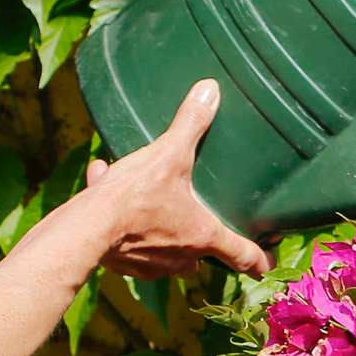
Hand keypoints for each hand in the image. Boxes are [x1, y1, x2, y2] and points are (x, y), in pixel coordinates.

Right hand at [84, 80, 271, 278]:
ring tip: (145, 194)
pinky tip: (105, 186)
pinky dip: (123, 221)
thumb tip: (210, 90)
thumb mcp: (167, 154)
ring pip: (164, 252)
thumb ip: (191, 123)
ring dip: (159, 226)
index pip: (244, 256)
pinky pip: (129, 242)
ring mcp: (152, 266)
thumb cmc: (133, 197)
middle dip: (200, 240)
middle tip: (198, 222)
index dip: (261, 261)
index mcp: (203, 235)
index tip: (270, 265)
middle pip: (202, 258)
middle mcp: (181, 258)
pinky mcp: (122, 264)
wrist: (85, 229)